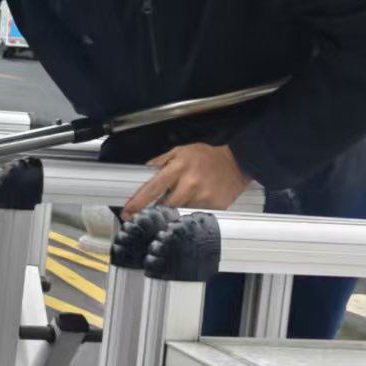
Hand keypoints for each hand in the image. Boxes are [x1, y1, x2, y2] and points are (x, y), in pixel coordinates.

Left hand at [123, 143, 250, 215]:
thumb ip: (160, 161)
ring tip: (184, 198)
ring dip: (177, 209)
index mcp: (178, 168)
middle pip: (165, 206)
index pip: (152, 188)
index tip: (127, 212)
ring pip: (180, 212)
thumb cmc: (207, 156)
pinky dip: (191, 210)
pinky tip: (197, 200)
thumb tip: (144, 172)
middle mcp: (190, 184)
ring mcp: (203, 197)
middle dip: (157, 210)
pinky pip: (195, 214)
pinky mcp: (214, 207)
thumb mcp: (181, 151)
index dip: (138, 202)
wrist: (237, 163)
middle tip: (153, 211)